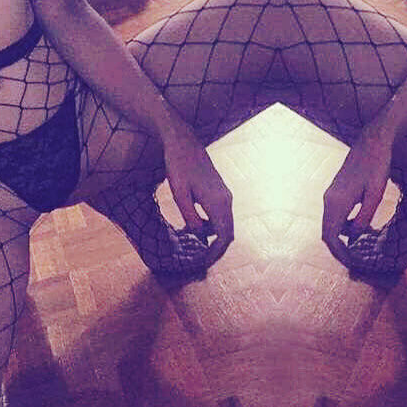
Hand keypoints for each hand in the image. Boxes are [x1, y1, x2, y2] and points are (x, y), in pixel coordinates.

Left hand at [161, 124, 233, 263]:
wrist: (184, 143)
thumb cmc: (178, 166)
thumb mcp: (179, 193)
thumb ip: (190, 216)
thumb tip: (199, 235)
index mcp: (218, 202)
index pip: (223, 236)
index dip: (215, 253)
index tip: (202, 262)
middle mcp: (226, 199)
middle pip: (228, 233)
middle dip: (216, 249)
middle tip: (199, 261)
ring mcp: (225, 195)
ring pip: (224, 225)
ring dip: (212, 237)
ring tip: (193, 246)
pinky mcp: (220, 192)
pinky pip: (220, 216)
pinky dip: (211, 226)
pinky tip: (193, 228)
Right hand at [321, 121, 394, 265]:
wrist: (372, 142)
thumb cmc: (377, 166)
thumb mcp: (375, 194)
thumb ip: (364, 217)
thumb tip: (355, 236)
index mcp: (337, 202)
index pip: (331, 236)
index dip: (340, 253)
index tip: (353, 263)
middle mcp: (329, 199)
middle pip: (327, 233)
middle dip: (340, 249)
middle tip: (356, 260)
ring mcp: (331, 195)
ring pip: (332, 225)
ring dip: (344, 237)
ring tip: (364, 245)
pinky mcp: (336, 192)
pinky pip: (336, 216)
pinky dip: (346, 226)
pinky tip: (363, 227)